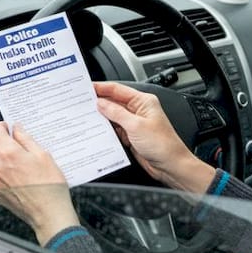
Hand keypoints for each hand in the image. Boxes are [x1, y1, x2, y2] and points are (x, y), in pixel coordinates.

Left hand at [0, 122, 77, 245]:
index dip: (2, 126)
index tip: (9, 128)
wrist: (49, 214)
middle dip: (5, 143)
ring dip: (7, 160)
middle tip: (22, 147)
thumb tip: (17, 129)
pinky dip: (8, 175)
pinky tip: (24, 179)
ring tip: (26, 167)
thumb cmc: (50, 186)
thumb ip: (26, 138)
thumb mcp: (43, 155)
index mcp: (8, 154)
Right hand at [93, 81, 215, 192]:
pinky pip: (114, 129)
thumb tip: (101, 103)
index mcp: (143, 101)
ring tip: (85, 115)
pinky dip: (105, 129)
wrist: (170, 165)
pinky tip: (96, 129)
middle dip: (98, 102)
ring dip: (101, 116)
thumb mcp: (135, 125)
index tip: (86, 87)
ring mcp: (134, 123)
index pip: (117, 90)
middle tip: (81, 102)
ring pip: (112, 116)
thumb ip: (116, 113)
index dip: (101, 87)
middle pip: (114, 102)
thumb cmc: (163, 145)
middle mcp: (138, 110)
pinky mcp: (130, 135)